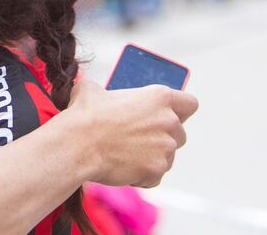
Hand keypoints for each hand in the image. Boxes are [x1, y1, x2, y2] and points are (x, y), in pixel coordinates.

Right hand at [68, 81, 197, 187]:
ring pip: (167, 156)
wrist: (77, 145)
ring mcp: (165, 148)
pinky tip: (120, 167)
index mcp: (159, 97)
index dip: (179, 111)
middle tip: (136, 138)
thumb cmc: (84, 115)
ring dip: (151, 157)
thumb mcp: (92, 90)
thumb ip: (105, 92)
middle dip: (162, 137)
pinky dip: (141, 175)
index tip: (166, 116)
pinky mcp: (157, 171)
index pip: (189, 104)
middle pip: (179, 133)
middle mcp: (169, 122)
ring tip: (123, 153)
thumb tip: (95, 94)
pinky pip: (154, 176)